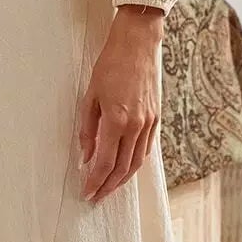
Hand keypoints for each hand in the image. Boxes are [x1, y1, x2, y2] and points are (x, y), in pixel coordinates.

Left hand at [78, 6, 164, 202]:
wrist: (138, 44)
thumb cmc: (110, 65)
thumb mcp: (90, 96)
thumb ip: (87, 129)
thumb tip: (85, 155)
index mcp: (117, 120)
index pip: (105, 162)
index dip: (94, 181)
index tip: (86, 192)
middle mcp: (136, 126)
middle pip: (122, 168)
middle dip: (108, 186)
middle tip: (95, 197)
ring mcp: (149, 123)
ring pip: (136, 163)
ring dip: (122, 179)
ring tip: (109, 187)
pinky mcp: (156, 118)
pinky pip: (145, 150)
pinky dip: (135, 164)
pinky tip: (125, 169)